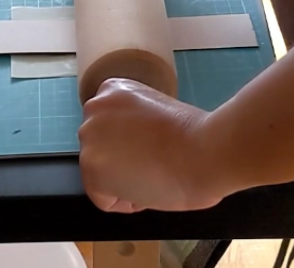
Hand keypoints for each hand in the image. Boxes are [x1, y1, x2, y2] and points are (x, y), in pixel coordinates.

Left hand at [78, 78, 225, 212]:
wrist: (204, 151)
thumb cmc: (195, 133)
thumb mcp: (157, 109)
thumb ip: (135, 122)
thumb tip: (134, 144)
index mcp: (111, 90)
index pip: (109, 127)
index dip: (133, 144)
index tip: (153, 147)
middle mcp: (93, 109)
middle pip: (101, 149)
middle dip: (125, 161)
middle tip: (155, 163)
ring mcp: (89, 140)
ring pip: (101, 175)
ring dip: (126, 181)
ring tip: (154, 175)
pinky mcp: (92, 172)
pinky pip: (104, 199)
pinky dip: (126, 203)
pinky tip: (149, 188)